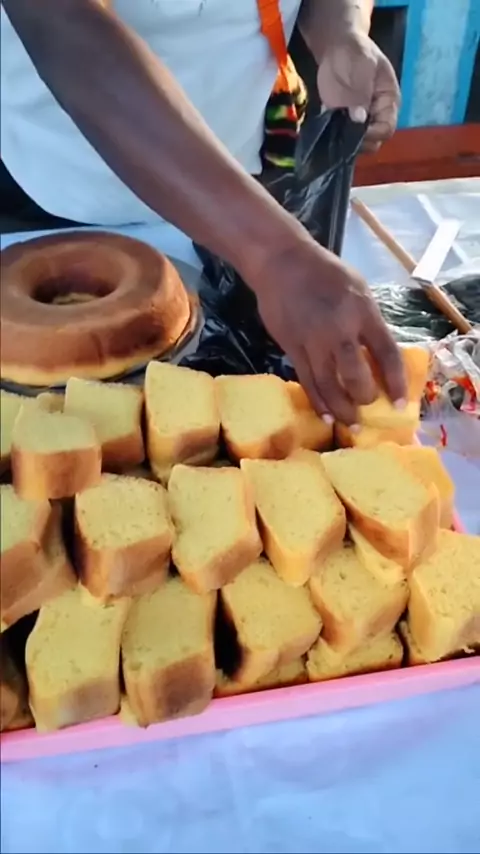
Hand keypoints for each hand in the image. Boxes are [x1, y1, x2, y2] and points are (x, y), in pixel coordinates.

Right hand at [251, 242, 405, 424]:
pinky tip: (326, 416)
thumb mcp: (359, 290)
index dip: (396, 382)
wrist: (282, 263)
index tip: (399, 404)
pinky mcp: (292, 347)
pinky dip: (318, 401)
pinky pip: (307, 381)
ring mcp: (312, 340)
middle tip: (368, 407)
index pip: (386, 354)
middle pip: (355, 376)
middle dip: (365, 398)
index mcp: (362, 312)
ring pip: (328, 385)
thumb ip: (370, 322)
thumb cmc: (326, 273)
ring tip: (351, 424)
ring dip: (342, 409)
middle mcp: (339, 329)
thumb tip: (378, 357)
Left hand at [316, 31, 399, 152]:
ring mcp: (360, 122)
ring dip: (344, 143)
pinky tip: (325, 131)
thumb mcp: (361, 64)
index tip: (355, 130)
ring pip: (356, 145)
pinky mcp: (343, 123)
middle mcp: (377, 116)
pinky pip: (340, 140)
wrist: (337, 47)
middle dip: (358, 142)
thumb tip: (359, 118)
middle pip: (373, 143)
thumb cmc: (354, 52)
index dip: (372, 134)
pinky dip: (332, 139)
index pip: (387, 129)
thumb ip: (361, 90)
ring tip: (332, 130)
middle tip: (340, 132)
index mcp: (389, 102)